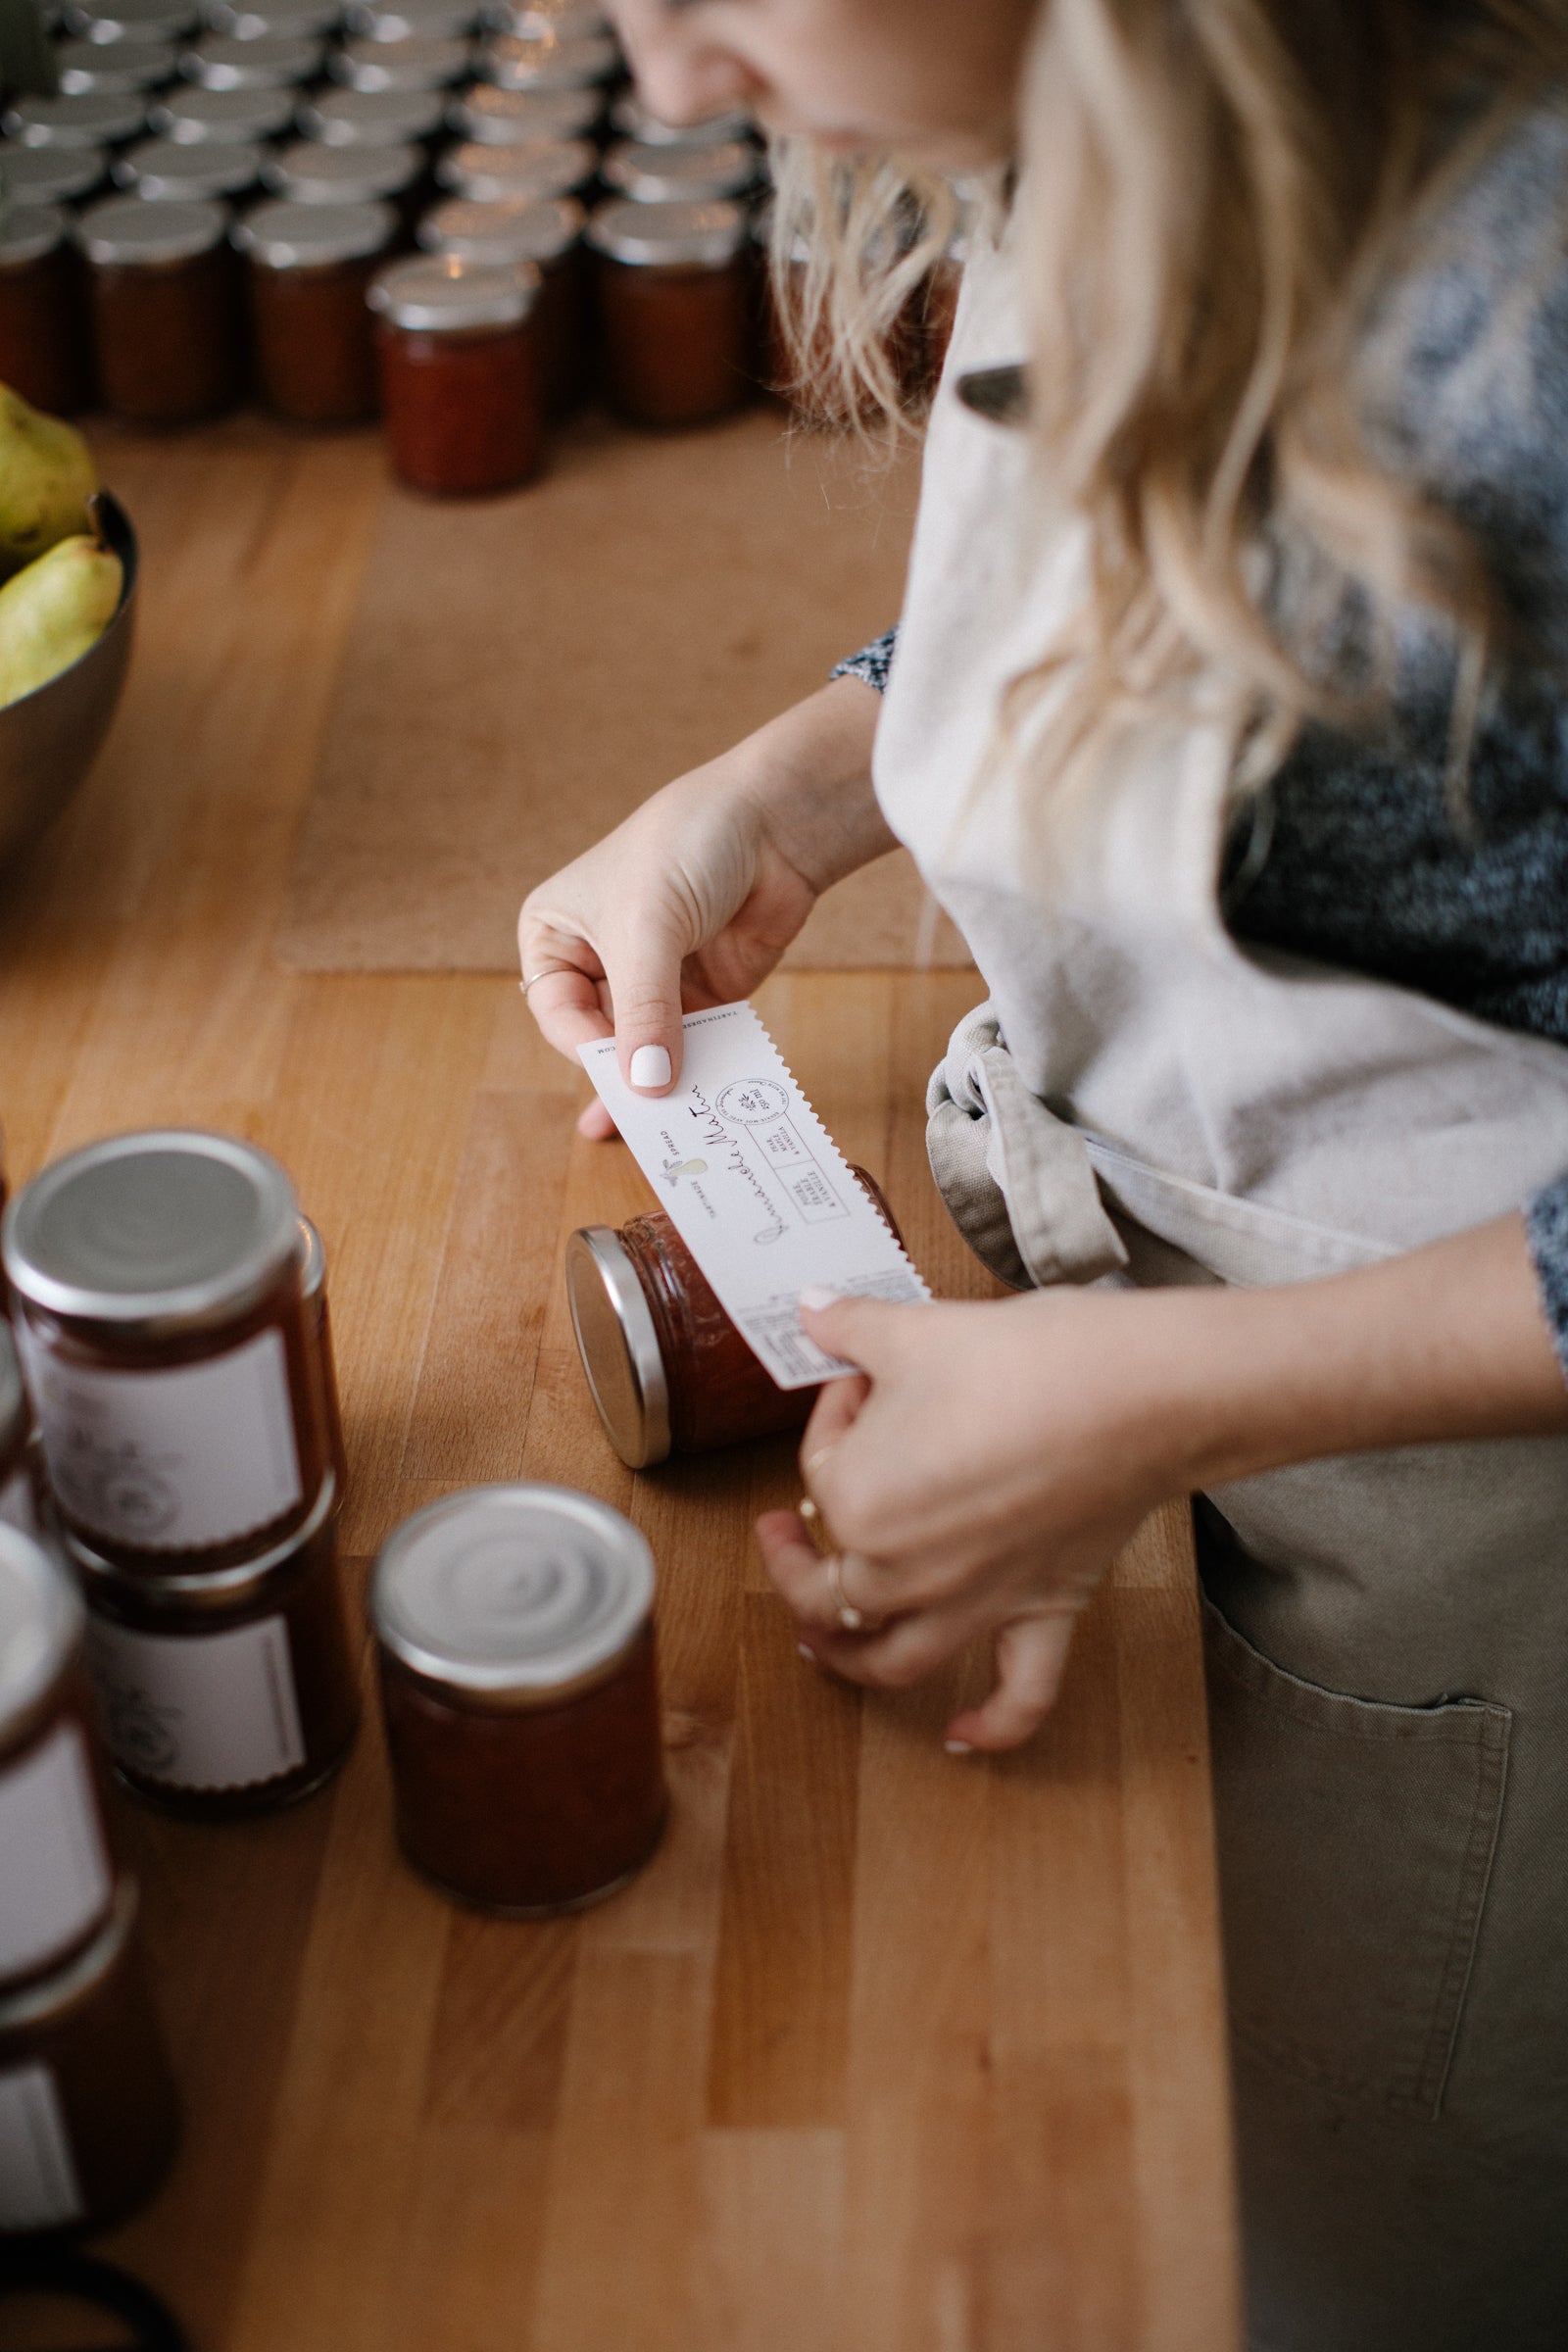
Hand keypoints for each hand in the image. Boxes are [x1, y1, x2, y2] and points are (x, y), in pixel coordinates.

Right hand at [518, 678, 890, 1137]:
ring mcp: (654, 979)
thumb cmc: (688, 845)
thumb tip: (645, 1086)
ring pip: (649, 1048)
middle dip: (623, 1078)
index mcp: (556, 932)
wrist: (774, 818)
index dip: (588, 1047)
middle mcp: (598, 959)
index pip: (559, 1012)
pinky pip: (697, 1042)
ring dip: (665, 1083)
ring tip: (677, 1129)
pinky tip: (710, 1101)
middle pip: (602, 1037)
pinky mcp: (706, 991)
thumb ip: (646, 1012)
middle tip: (643, 1128)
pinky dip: (702, 1069)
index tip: (623, 1072)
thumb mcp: (650, 929)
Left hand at [757, 1212, 1567, 1749]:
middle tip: (782, 1529)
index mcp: (860, 1501)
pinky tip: (962, 1738)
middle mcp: (906, 1570)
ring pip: (892, 1658)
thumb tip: (813, 1310)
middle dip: (798, 1554)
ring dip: (847, 1660)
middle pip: (830, 1577)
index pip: (823, 1462)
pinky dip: (989, 1726)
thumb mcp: (918, 1330)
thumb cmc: (1025, 1360)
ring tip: (819, 1644)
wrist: (1138, 1391)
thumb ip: (851, 1328)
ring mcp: (976, 1602)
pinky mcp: (1044, 1610)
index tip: (863, 1376)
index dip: (839, 1411)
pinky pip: (1017, 1693)